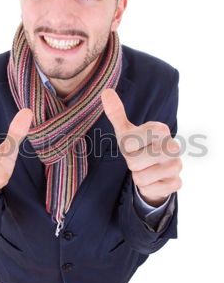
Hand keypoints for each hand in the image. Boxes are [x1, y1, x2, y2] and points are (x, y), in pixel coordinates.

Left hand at [101, 89, 181, 205]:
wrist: (157, 169)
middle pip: (133, 163)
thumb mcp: (126, 131)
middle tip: (140, 159)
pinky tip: (154, 179)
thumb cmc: (139, 146)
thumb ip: (116, 113)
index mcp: (160, 129)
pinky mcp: (176, 183)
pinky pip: (149, 190)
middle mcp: (173, 146)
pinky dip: (147, 188)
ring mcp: (176, 166)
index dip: (127, 148)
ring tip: (146, 168)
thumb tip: (106, 92)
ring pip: (140, 179)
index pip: (129, 144)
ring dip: (138, 177)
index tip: (135, 145)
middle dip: (132, 164)